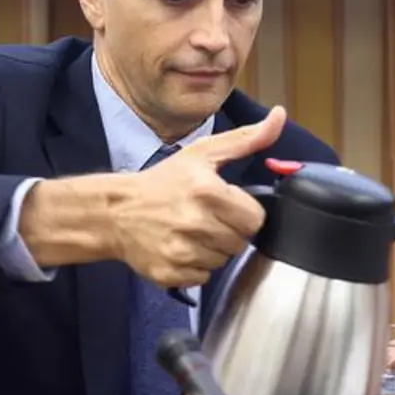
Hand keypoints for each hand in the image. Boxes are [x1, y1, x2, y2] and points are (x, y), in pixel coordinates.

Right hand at [108, 106, 287, 287]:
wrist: (115, 211)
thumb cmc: (162, 182)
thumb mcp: (202, 153)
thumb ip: (246, 139)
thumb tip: (279, 116)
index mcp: (208, 191)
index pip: (255, 220)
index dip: (243, 213)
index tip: (225, 206)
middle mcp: (195, 223)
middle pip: (240, 243)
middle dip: (228, 232)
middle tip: (205, 219)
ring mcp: (181, 251)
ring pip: (222, 262)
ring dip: (212, 250)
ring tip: (190, 233)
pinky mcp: (170, 273)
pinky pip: (202, 277)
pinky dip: (194, 267)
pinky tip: (179, 248)